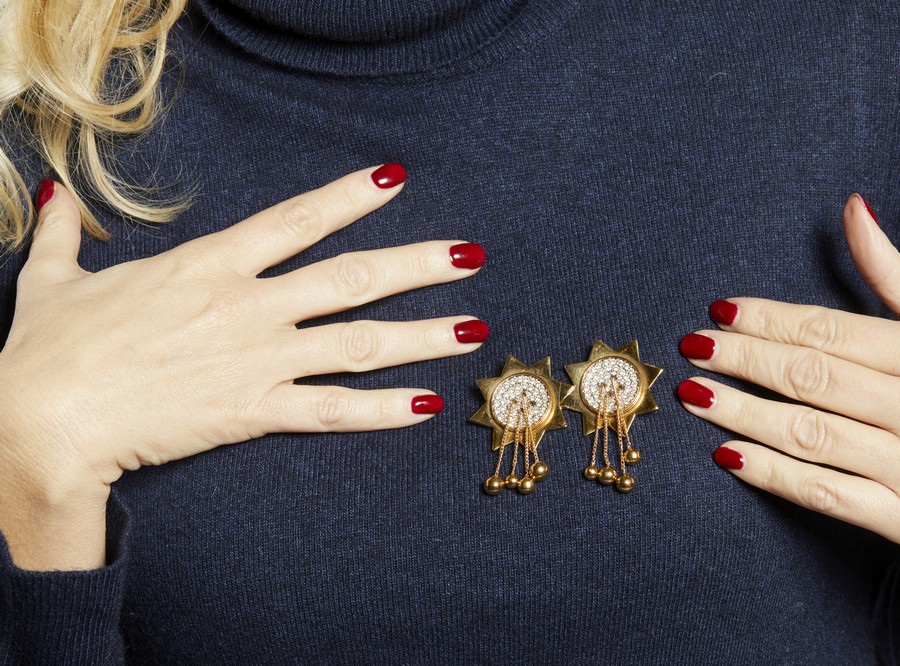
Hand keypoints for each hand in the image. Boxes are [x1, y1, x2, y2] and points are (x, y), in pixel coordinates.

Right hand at [0, 165, 486, 568]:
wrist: (42, 417)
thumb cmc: (49, 349)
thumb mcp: (54, 280)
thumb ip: (65, 236)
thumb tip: (54, 200)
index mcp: (209, 264)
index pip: (295, 219)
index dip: (349, 197)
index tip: (395, 179)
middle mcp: (249, 305)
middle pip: (353, 277)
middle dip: (418, 265)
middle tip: (470, 256)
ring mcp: (258, 357)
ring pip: (360, 342)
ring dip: (423, 335)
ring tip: (474, 329)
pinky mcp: (254, 411)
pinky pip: (333, 410)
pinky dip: (383, 409)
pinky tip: (426, 404)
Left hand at [677, 194, 899, 542]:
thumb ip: (895, 274)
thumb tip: (851, 208)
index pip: (832, 332)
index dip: (770, 320)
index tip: (720, 310)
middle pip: (814, 376)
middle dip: (747, 359)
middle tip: (694, 346)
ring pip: (812, 432)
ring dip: (745, 413)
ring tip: (694, 395)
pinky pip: (830, 495)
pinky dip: (776, 475)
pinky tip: (727, 455)